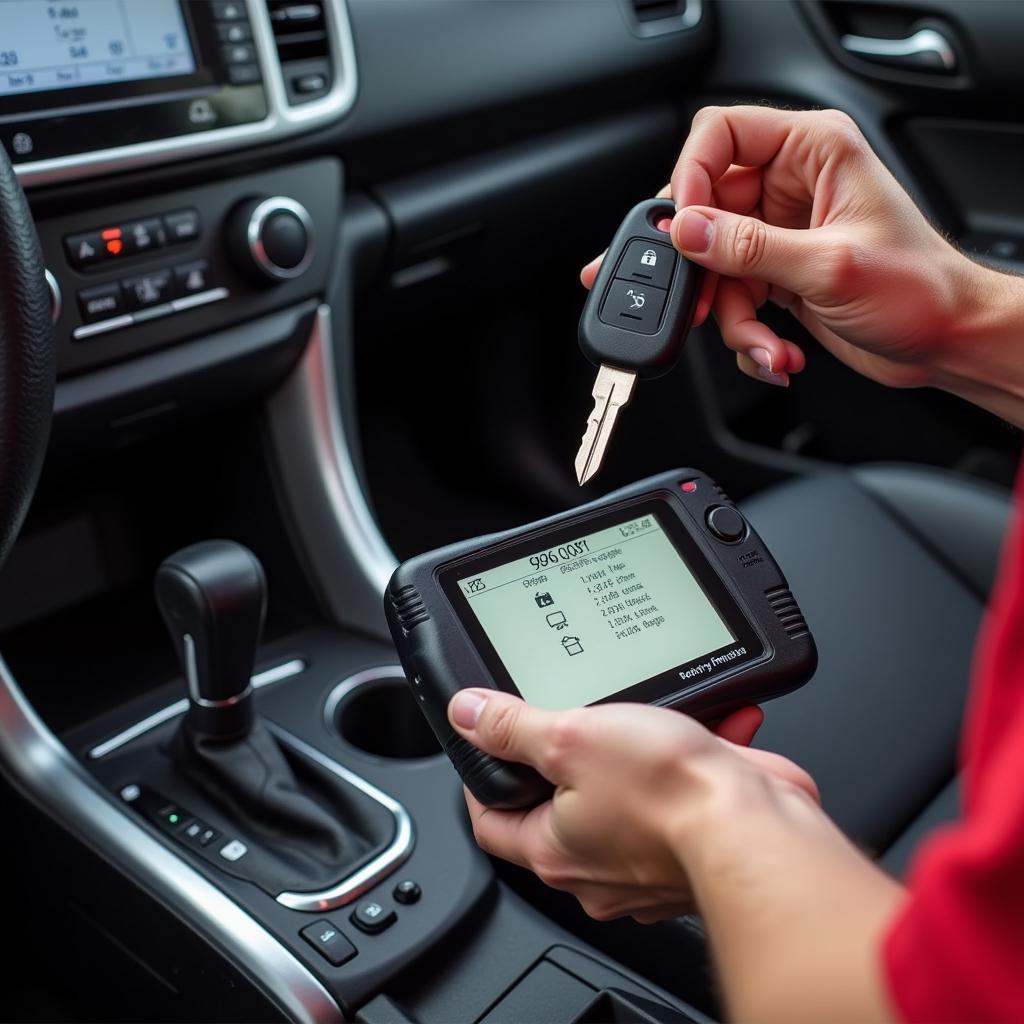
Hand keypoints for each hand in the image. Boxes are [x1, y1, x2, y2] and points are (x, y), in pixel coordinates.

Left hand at [448, 689, 817, 922]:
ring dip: (637, 749)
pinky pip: (677, 797)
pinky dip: (688, 759)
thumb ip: (514, 728)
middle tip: (572, 720)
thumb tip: (468, 715)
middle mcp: (596, 869)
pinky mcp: (690, 849)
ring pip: (622, 795)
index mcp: (553, 849)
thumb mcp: (572, 739)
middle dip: (570, 757)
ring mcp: (645, 864)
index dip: (482, 780)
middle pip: (558, 807)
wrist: (756, 826)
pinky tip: (704, 727)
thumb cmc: (671, 795)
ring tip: (647, 714)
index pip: (490, 821)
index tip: (487, 748)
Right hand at [582, 106, 990, 390]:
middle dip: (703, 268)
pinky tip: (776, 349)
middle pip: (706, 210)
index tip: (683, 227)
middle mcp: (791, 186)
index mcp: (813, 152)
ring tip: (763, 343)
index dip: (692, 176)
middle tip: (704, 301)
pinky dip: (746, 333)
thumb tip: (688, 230)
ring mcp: (780, 232)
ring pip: (714, 266)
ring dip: (732, 317)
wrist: (946, 340)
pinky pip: (732, 298)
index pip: (722, 134)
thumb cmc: (920, 289)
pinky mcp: (776, 273)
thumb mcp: (828, 266)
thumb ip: (749, 248)